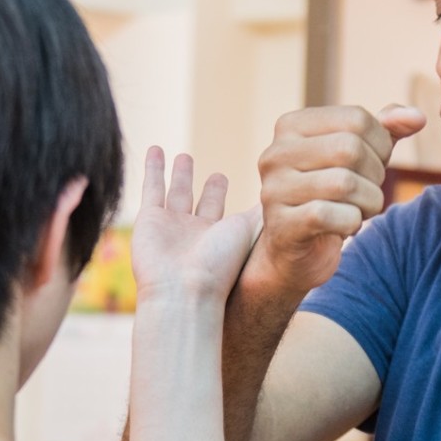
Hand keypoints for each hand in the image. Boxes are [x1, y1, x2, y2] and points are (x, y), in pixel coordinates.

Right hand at [131, 146, 261, 310]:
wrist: (183, 290)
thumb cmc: (221, 266)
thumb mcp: (250, 232)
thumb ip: (263, 212)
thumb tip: (291, 191)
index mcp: (221, 236)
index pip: (228, 210)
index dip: (229, 196)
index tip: (229, 180)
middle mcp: (197, 231)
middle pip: (204, 203)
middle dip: (209, 188)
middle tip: (216, 174)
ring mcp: (171, 225)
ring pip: (176, 193)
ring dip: (179, 175)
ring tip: (183, 157)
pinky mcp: (149, 218)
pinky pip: (151, 188)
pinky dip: (152, 169)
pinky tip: (155, 150)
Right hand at [251, 104, 425, 292]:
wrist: (297, 250)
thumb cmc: (331, 195)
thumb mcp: (360, 156)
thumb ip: (386, 130)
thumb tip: (416, 117)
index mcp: (291, 125)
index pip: (356, 118)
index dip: (381, 145)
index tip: (373, 165)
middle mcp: (275, 153)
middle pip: (350, 148)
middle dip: (374, 175)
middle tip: (367, 191)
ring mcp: (273, 189)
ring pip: (344, 183)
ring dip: (367, 202)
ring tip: (358, 209)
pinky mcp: (281, 224)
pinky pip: (331, 216)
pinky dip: (351, 223)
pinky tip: (344, 227)